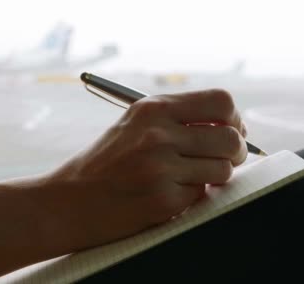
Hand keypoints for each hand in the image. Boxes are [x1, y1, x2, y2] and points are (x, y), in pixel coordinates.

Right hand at [38, 89, 247, 253]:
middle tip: (224, 158)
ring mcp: (160, 167)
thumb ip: (176, 118)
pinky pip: (201, 194)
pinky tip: (167, 193)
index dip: (234, 119)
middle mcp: (158, 134)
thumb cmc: (103, 163)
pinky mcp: (163, 199)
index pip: (221, 102)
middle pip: (231, 137)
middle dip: (235, 152)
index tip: (230, 131)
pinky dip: (191, 195)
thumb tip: (230, 125)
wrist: (68, 201)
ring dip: (214, 176)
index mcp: (152, 109)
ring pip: (223, 169)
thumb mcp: (134, 125)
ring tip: (189, 177)